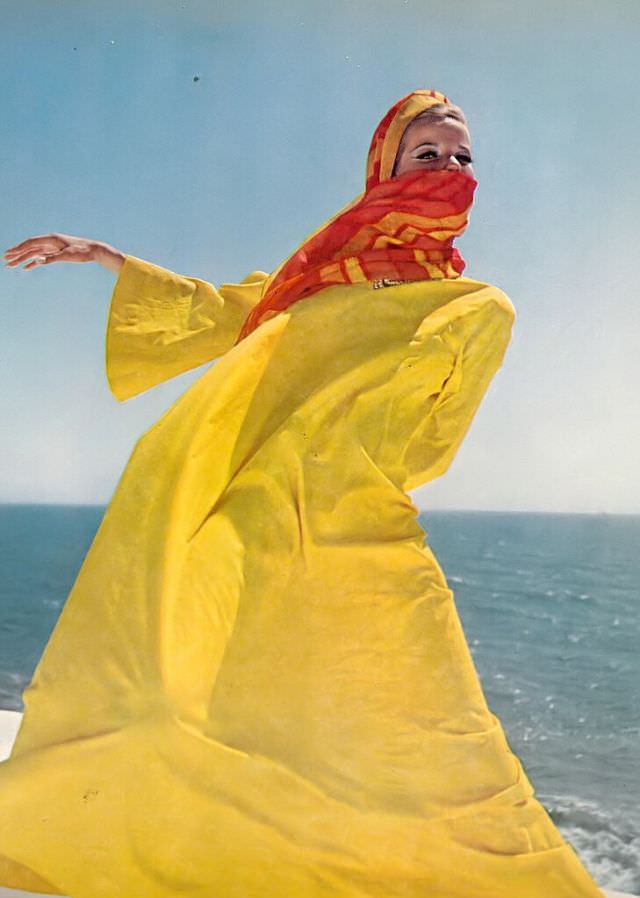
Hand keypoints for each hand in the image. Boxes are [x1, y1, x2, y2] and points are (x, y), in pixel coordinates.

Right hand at [3, 233, 124, 273]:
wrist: (95, 250)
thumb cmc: (83, 252)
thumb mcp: (67, 256)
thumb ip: (52, 258)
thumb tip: (37, 261)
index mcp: (51, 239)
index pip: (31, 244)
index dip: (19, 249)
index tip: (9, 254)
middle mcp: (49, 241)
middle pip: (29, 248)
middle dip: (17, 254)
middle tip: (5, 260)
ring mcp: (52, 247)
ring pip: (34, 253)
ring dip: (22, 259)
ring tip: (11, 265)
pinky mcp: (56, 252)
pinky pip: (41, 257)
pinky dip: (33, 262)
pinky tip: (26, 268)